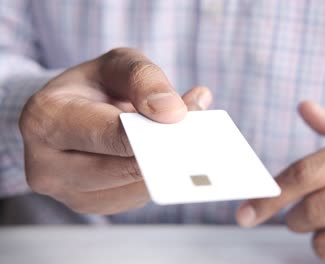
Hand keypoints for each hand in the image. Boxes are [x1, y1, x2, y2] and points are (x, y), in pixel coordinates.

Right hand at [19, 48, 212, 213]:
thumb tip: (173, 112)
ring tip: (190, 137)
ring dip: (168, 164)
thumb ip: (144, 78)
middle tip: (199, 132)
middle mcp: (48, 165)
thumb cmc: (93, 87)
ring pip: (136, 187)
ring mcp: (70, 192)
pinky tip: (170, 154)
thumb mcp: (116, 65)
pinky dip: (160, 175)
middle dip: (166, 148)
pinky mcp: (92, 205)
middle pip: (124, 167)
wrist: (70, 114)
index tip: (180, 121)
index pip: (107, 133)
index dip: (148, 130)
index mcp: (45, 120)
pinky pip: (137, 197)